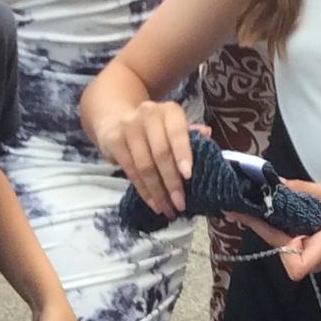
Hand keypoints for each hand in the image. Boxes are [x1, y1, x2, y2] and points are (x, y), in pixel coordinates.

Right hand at [97, 98, 194, 215]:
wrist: (118, 119)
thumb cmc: (157, 129)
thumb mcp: (175, 127)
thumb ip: (190, 134)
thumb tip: (207, 134)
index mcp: (170, 110)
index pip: (178, 132)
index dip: (183, 154)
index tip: (188, 176)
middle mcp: (148, 114)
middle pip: (161, 153)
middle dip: (172, 182)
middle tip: (180, 204)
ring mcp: (128, 126)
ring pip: (145, 166)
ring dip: (158, 192)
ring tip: (168, 209)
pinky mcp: (113, 140)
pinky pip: (131, 171)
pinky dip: (144, 191)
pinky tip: (153, 203)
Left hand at [236, 180, 320, 282]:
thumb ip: (303, 190)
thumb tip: (277, 182)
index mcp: (319, 253)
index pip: (294, 266)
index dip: (277, 246)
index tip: (260, 221)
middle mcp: (311, 260)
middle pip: (279, 247)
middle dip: (261, 226)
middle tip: (238, 208)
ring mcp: (309, 256)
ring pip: (282, 242)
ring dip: (268, 225)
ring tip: (248, 206)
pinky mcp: (309, 249)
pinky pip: (289, 238)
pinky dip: (278, 224)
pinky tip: (268, 209)